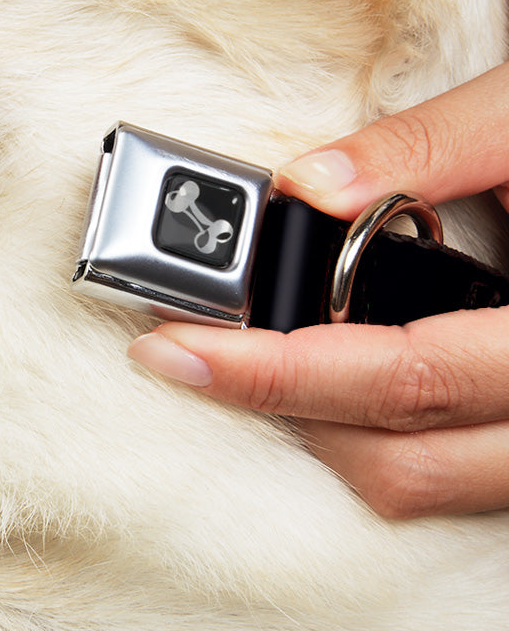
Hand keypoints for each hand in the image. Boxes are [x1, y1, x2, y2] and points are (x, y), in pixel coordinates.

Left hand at [129, 61, 508, 517]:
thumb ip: (427, 148)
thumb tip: (306, 184)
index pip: (405, 377)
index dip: (277, 372)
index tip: (177, 348)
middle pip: (401, 459)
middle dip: (278, 408)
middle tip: (186, 353)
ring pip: (424, 483)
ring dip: (322, 431)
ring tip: (246, 362)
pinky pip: (451, 472)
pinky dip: (375, 434)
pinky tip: (328, 376)